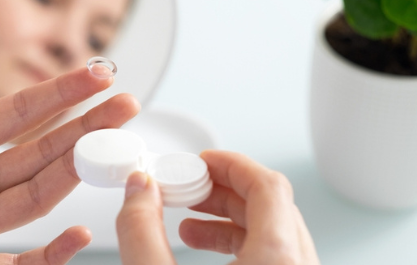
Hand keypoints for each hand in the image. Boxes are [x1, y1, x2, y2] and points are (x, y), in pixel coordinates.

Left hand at [0, 42, 139, 264]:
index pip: (19, 112)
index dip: (59, 92)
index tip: (96, 73)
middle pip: (41, 149)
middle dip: (85, 125)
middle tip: (124, 103)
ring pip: (38, 193)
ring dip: (77, 170)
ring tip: (112, 142)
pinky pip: (15, 264)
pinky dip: (49, 255)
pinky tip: (75, 233)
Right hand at [116, 150, 319, 264]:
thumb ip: (142, 231)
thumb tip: (138, 189)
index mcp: (278, 260)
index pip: (268, 187)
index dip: (232, 164)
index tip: (202, 160)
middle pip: (273, 207)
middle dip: (225, 191)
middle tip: (189, 188)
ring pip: (276, 235)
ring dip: (231, 220)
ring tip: (188, 223)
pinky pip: (276, 258)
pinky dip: (243, 245)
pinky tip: (205, 250)